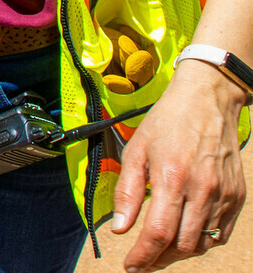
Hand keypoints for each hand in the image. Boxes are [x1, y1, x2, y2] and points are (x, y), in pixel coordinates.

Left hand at [110, 61, 245, 269]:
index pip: (158, 233)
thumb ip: (127, 191)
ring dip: (179, 253)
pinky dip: (202, 242)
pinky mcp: (237, 196)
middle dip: (159, 260)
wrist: (208, 101)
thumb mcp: (136, 150)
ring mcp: (224, 195)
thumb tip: (120, 228)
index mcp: (173, 178)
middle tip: (142, 261)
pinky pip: (221, 233)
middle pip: (182, 245)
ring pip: (203, 243)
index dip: (143, 256)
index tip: (130, 266)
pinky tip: (185, 236)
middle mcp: (203, 190)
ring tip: (160, 251)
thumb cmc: (168, 122)